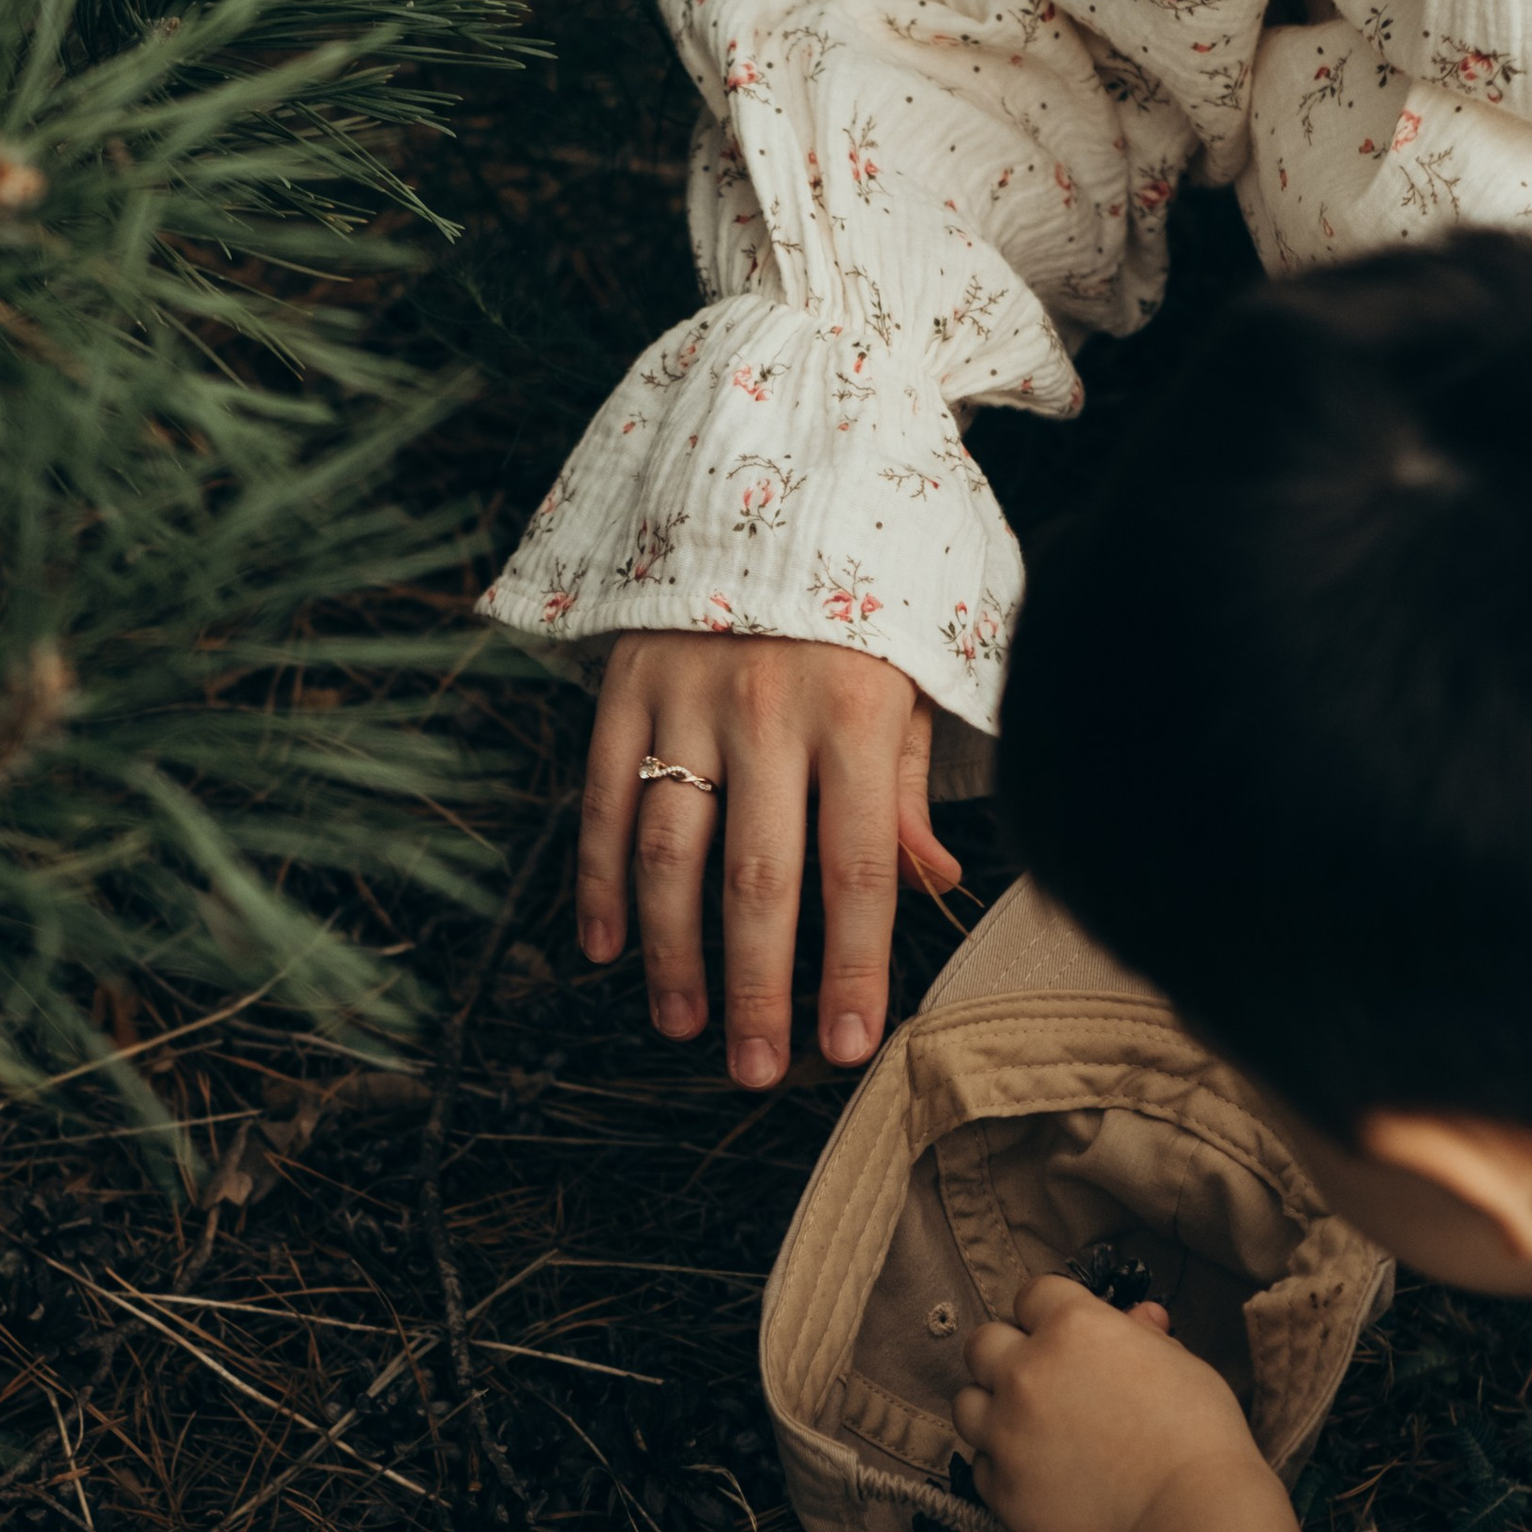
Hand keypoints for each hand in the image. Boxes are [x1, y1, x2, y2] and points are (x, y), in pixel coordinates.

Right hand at [579, 632, 960, 1086]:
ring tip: (683, 1026)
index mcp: (856, 711)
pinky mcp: (625, 682)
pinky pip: (602, 797)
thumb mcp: (915, 671)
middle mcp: (766, 706)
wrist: (780, 462)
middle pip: (756, 878)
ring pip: (668, 851)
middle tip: (753, 1069)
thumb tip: (934, 881)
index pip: (856, 868)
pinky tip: (606, 949)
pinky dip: (598, 879)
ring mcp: (685, 695)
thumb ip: (908, 780)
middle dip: (754, 988)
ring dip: (671, 952)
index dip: (851, 965)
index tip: (846, 1046)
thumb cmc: (865, 588)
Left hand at [952, 1273, 1268, 1531]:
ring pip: (966, 1404)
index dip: (1048, 1314)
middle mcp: (1026, 1372)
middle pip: (982, 1343)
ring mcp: (1005, 1432)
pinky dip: (1002, 1467)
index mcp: (1072, 1328)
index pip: (1033, 1295)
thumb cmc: (1200, 1437)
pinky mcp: (1000, 1488)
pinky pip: (980, 1466)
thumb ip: (1145, 1338)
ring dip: (991, 1409)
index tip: (1063, 1335)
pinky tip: (1039, 1475)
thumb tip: (1139, 1319)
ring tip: (1027, 1429)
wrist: (1189, 1518)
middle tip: (1040, 1381)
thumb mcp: (1182, 1366)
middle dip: (1006, 1355)